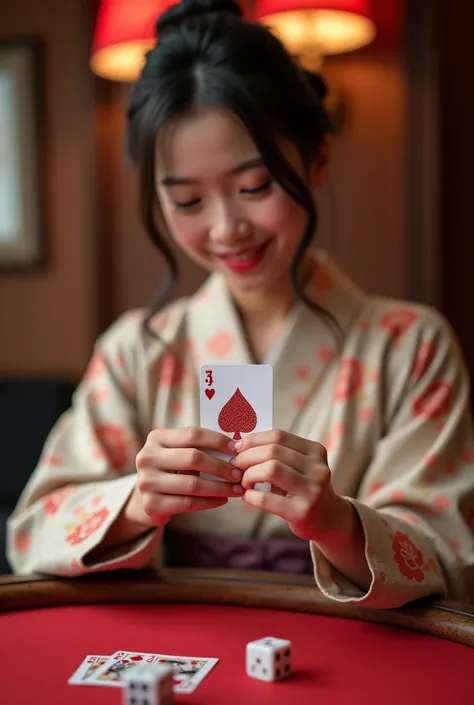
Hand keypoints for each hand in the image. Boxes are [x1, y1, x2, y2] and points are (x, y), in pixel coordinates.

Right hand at [130, 427, 243, 526]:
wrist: (148, 497)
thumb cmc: (172, 469)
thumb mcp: (178, 452)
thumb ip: (199, 446)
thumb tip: (236, 446)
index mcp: (157, 438)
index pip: (193, 434)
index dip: (218, 441)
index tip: (237, 449)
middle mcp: (147, 457)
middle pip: (193, 458)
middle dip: (221, 467)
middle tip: (239, 474)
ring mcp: (147, 481)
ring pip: (193, 484)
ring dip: (220, 487)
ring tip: (236, 489)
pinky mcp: (151, 504)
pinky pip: (188, 503)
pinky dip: (209, 502)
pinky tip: (222, 500)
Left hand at [229, 430, 350, 540]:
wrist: (328, 520)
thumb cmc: (303, 488)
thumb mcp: (298, 466)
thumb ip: (276, 453)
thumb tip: (239, 444)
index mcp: (315, 451)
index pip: (278, 436)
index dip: (253, 440)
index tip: (237, 447)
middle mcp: (317, 468)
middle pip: (273, 451)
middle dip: (247, 457)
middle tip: (235, 465)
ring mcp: (312, 490)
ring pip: (271, 469)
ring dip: (249, 474)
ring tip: (243, 482)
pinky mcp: (302, 511)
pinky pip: (266, 498)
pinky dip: (251, 495)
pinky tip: (247, 495)